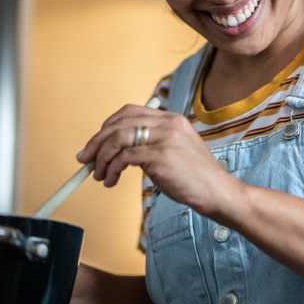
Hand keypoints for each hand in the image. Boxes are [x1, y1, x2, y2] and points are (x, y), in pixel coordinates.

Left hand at [76, 104, 238, 216]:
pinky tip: (111, 180)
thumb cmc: (195, 178)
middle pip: (120, 123)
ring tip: (99, 175)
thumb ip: (151, 144)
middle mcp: (168, 124)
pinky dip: (111, 169)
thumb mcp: (174, 151)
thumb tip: (117, 151)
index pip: (130, 112)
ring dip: (101, 158)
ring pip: (118, 139)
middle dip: (97, 142)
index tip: (96, 143)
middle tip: (85, 160)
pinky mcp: (161, 156)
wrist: (218, 192)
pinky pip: (124, 157)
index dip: (108, 125)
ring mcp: (165, 138)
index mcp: (172, 119)